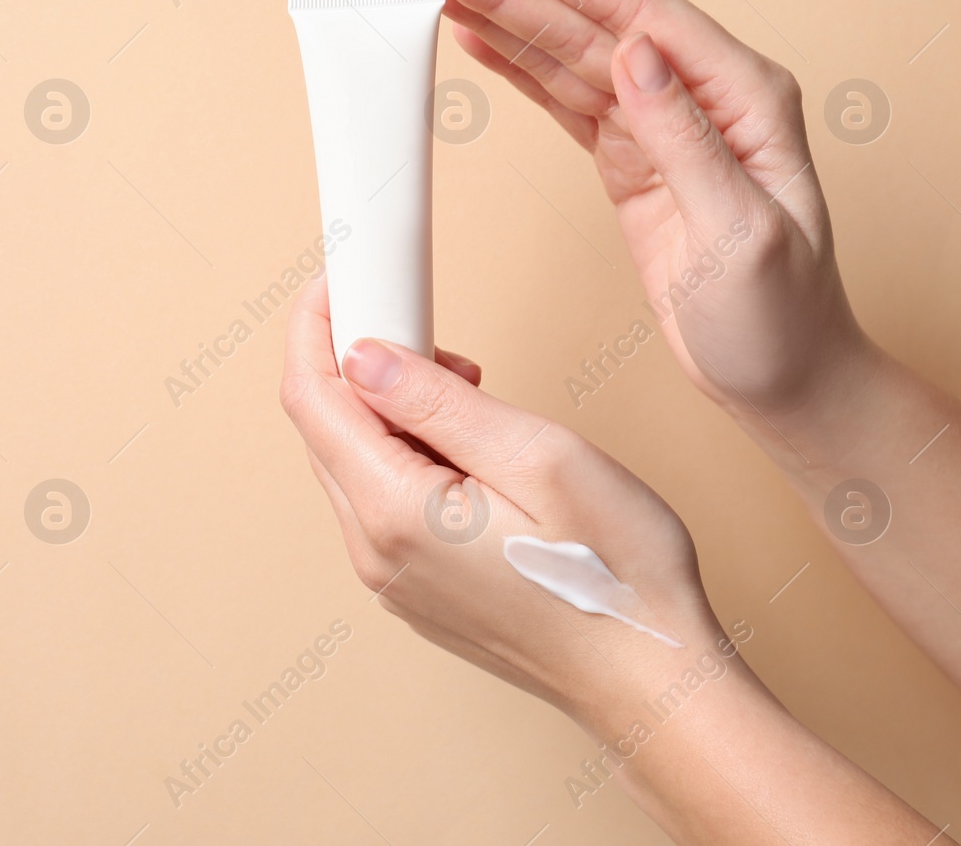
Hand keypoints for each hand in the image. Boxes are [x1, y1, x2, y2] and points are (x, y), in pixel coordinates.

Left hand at [280, 277, 956, 842]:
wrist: (649, 679)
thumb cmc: (615, 573)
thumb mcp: (536, 455)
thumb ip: (435, 402)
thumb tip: (362, 356)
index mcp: (392, 513)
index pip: (312, 398)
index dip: (317, 326)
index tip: (345, 280)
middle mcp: (373, 551)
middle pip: (325, 427)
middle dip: (361, 361)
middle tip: (431, 328)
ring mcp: (390, 577)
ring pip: (353, 462)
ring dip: (392, 408)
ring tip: (471, 390)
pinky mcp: (414, 587)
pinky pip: (381, 500)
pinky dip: (407, 452)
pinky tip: (470, 446)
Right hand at [413, 0, 871, 415]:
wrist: (784, 377)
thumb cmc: (780, 316)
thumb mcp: (738, 234)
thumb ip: (686, 139)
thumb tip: (634, 53)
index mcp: (744, 96)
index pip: (643, 12)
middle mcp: (704, 94)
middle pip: (595, 23)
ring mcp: (663, 123)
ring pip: (572, 55)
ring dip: (506, 20)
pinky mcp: (631, 158)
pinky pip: (566, 100)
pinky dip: (519, 70)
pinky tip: (478, 40)